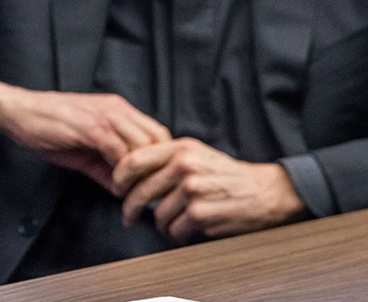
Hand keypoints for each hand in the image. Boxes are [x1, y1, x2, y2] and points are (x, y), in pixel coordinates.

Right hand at [0, 81, 170, 193]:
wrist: (17, 111)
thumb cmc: (46, 126)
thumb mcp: (83, 148)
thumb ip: (106, 167)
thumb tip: (124, 192)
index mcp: (117, 110)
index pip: (158, 133)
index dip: (159, 160)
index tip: (152, 183)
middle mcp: (117, 109)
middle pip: (158, 140)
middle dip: (155, 169)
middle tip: (146, 193)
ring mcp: (105, 117)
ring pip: (143, 147)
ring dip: (140, 175)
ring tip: (131, 193)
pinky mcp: (91, 128)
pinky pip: (120, 154)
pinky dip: (121, 174)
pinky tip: (115, 186)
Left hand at [113, 137, 306, 243]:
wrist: (267, 192)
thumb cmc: (227, 174)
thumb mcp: (197, 153)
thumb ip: (167, 158)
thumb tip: (131, 170)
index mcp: (180, 148)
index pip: (134, 160)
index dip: (119, 177)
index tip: (117, 188)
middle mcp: (184, 166)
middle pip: (140, 191)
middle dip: (129, 208)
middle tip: (127, 217)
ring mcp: (192, 190)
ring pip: (158, 215)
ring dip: (161, 225)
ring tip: (169, 226)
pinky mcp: (201, 214)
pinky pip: (175, 230)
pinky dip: (176, 235)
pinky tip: (183, 233)